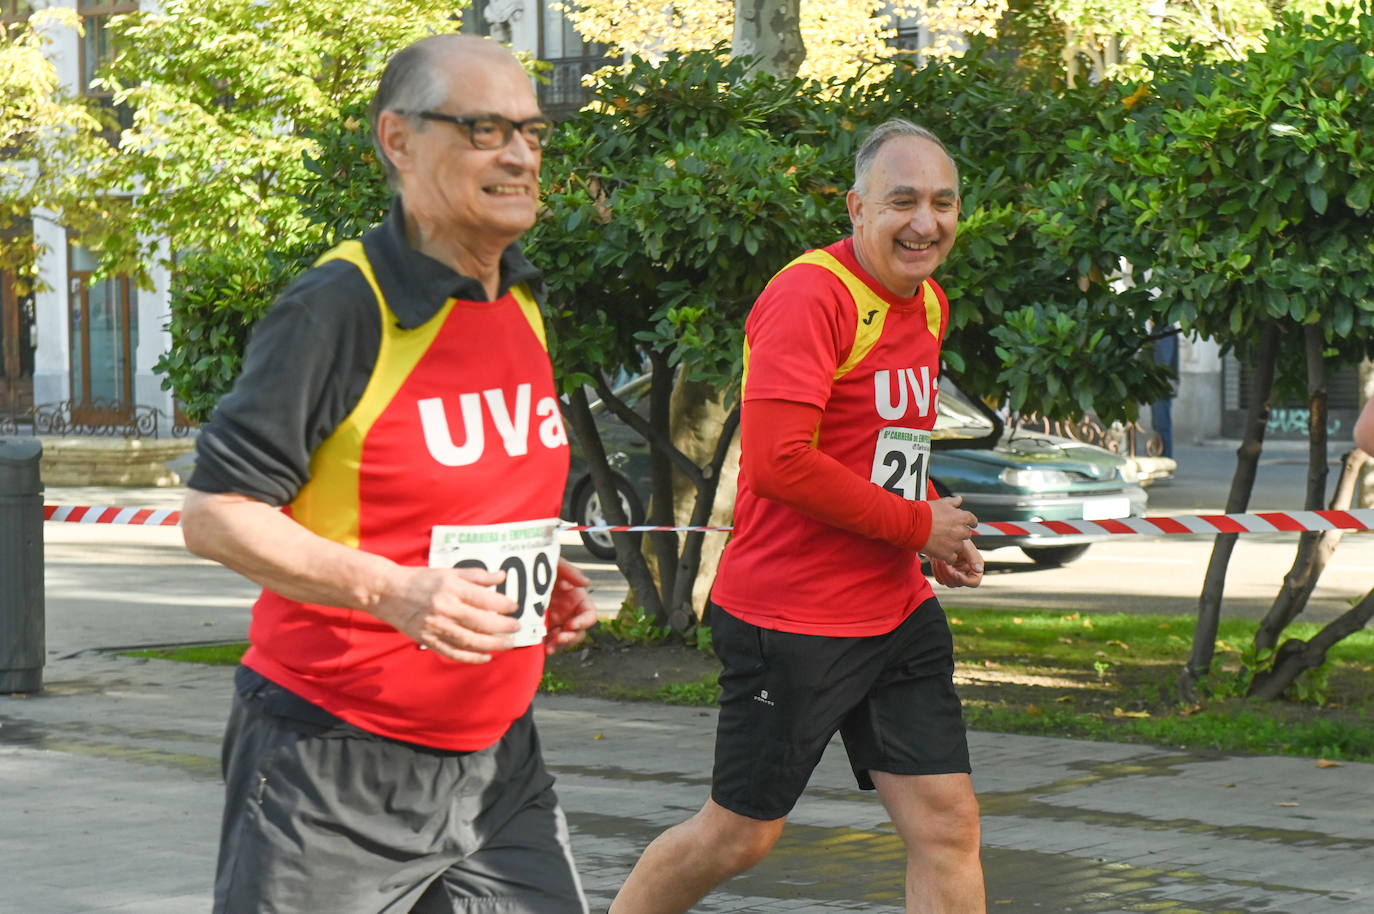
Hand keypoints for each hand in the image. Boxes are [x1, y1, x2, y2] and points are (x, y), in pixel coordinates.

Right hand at [383, 564, 521, 663]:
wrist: (386, 592)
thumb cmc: (420, 579)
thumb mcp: (448, 571)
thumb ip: (476, 575)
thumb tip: (502, 576)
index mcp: (450, 588)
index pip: (484, 599)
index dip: (503, 604)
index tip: (514, 606)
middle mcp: (444, 608)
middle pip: (480, 622)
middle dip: (503, 627)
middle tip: (517, 627)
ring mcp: (435, 627)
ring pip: (469, 640)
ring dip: (492, 644)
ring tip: (508, 643)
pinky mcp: (427, 640)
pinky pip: (453, 652)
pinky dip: (471, 657)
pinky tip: (486, 657)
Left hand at [543, 558, 599, 654]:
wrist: (516, 573)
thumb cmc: (540, 566)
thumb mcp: (555, 565)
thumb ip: (570, 571)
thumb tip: (586, 582)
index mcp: (577, 600)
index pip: (589, 615)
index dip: (584, 622)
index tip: (572, 624)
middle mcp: (569, 613)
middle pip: (578, 632)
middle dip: (570, 637)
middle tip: (559, 638)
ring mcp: (556, 622)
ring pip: (564, 640)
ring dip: (559, 645)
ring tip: (549, 647)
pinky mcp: (543, 629)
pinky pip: (548, 642)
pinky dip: (546, 646)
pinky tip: (541, 646)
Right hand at [924, 495, 977, 564]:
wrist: (912, 524)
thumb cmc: (924, 513)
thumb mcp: (940, 503)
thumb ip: (952, 502)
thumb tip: (959, 499)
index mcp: (961, 517)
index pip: (972, 520)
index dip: (969, 522)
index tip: (967, 523)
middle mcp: (961, 531)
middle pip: (967, 534)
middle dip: (960, 533)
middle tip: (949, 532)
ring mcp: (954, 544)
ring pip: (960, 546)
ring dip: (953, 545)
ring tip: (942, 541)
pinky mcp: (947, 554)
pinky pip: (952, 558)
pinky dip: (948, 556)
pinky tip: (941, 551)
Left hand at [930, 539, 983, 587]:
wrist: (941, 535)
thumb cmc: (956, 536)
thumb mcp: (965, 546)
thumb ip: (973, 557)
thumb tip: (979, 570)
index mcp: (974, 567)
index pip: (974, 582)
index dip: (964, 580)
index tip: (955, 572)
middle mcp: (966, 572)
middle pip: (958, 583)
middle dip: (949, 573)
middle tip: (944, 561)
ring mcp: (956, 574)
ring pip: (948, 582)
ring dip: (941, 571)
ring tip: (940, 558)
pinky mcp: (946, 574)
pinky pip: (940, 579)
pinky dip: (936, 571)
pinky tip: (936, 560)